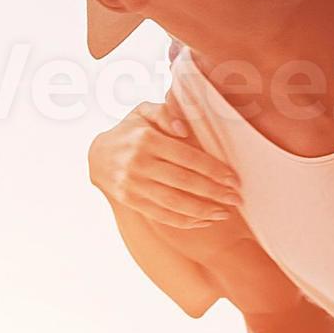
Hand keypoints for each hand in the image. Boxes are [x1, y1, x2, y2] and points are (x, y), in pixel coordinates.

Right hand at [88, 101, 239, 231]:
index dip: (213, 169)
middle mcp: (138, 163)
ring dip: (202, 210)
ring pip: (173, 202)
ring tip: (224, 213)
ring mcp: (132, 184)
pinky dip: (184, 220)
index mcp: (146, 139)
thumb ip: (165, 113)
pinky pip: (161, 214)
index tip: (233, 179)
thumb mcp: (143, 112)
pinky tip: (203, 220)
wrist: (96, 155)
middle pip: (183, 182)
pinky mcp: (130, 200)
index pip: (187, 157)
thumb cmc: (130, 131)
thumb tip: (184, 129)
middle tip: (236, 198)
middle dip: (213, 192)